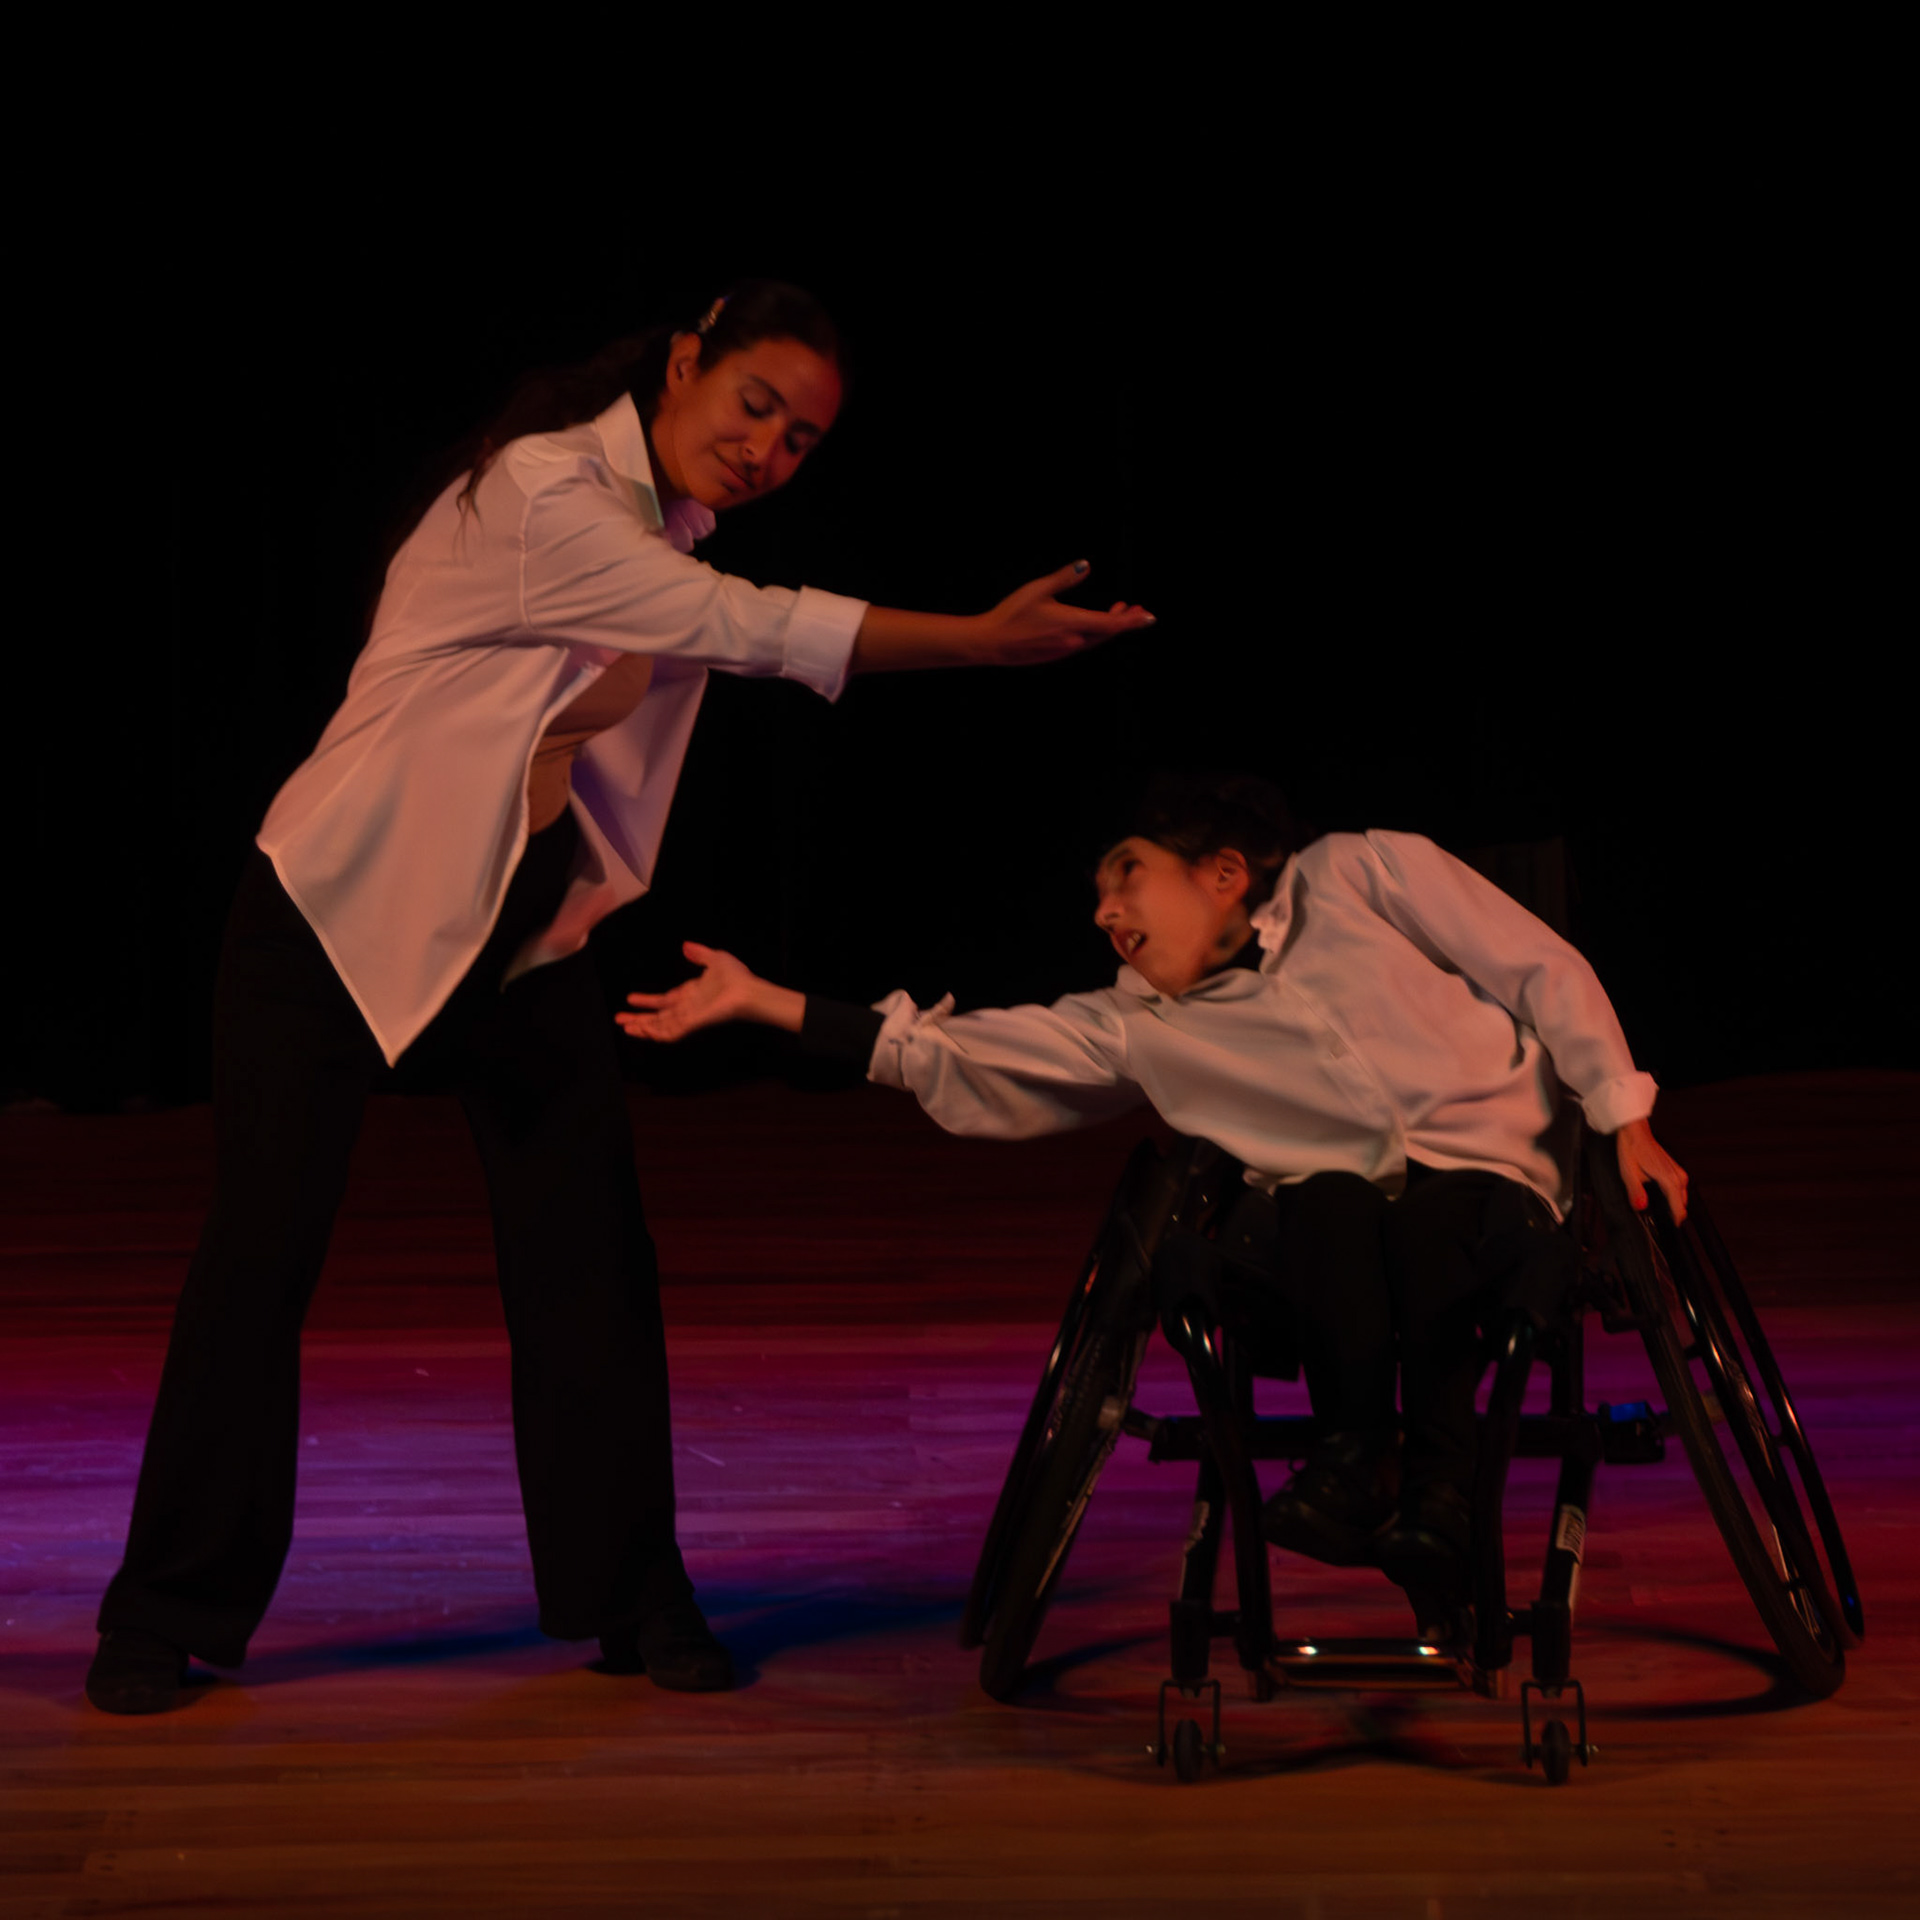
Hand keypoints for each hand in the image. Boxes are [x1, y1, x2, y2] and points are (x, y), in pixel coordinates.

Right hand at [617, 944, 797, 1042]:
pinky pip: (672, 1032)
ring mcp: (690, 1017)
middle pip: (658, 1016)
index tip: (630, 998)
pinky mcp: (693, 1023)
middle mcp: (688, 1007)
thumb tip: (685, 946)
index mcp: (691, 993)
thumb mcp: (715, 958)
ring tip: (626, 1028)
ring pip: (661, 1026)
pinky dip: (657, 1033)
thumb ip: (699, 954)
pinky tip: (644, 1031)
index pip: (664, 1000)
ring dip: (643, 1027)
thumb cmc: (737, 977)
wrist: (749, 990)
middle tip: (619, 1020)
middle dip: (638, 1018)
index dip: (647, 1001)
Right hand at [976, 560, 1154, 664]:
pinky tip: (1092, 624)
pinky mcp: (1055, 654)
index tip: (1148, 616)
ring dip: (1110, 626)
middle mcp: (1074, 640)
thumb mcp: (1038, 589)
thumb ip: (1064, 578)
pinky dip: (1095, 632)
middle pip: (1108, 632)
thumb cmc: (1012, 613)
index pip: (1112, 623)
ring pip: (1096, 638)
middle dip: (1126, 621)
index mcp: (1073, 623)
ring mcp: (1065, 650)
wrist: (991, 643)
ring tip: (1121, 610)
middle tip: (1140, 610)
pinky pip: (1083, 643)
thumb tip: (1086, 565)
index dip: (1132, 620)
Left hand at [1616, 1118, 1688, 1225]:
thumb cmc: (1632, 1150)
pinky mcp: (1675, 1169)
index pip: (1678, 1207)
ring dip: (1675, 1206)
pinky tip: (1663, 1199)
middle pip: (1682, 1204)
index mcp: (1669, 1179)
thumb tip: (1641, 1207)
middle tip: (1662, 1224)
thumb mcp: (1628, 1173)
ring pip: (1682, 1197)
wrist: (1635, 1132)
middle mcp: (1678, 1176)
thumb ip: (1635, 1192)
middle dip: (1675, 1214)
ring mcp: (1678, 1172)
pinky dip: (1674, 1197)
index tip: (1670, 1229)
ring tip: (1663, 1215)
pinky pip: (1680, 1189)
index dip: (1675, 1220)